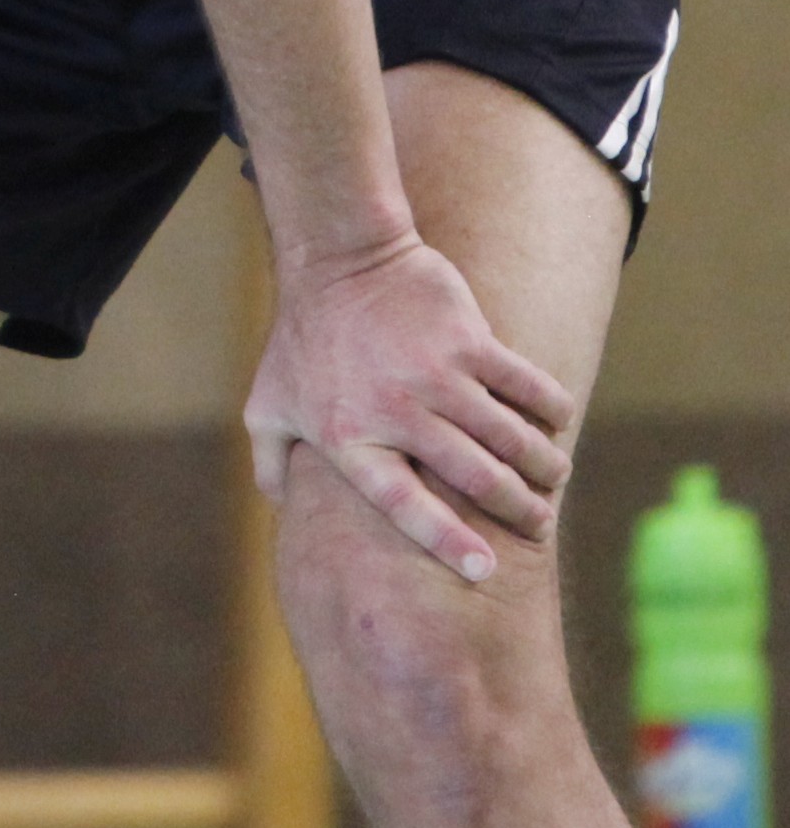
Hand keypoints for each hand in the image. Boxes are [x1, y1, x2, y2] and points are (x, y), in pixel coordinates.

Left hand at [244, 232, 574, 581]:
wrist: (338, 257)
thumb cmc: (302, 337)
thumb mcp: (267, 404)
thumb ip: (270, 462)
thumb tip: (279, 510)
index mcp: (351, 441)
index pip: (406, 506)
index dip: (448, 542)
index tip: (484, 570)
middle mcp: (396, 412)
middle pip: (474, 478)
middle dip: (517, 509)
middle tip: (537, 524)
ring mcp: (436, 373)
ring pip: (508, 436)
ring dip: (541, 464)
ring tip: (555, 478)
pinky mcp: (468, 338)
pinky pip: (523, 382)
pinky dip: (549, 405)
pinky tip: (560, 419)